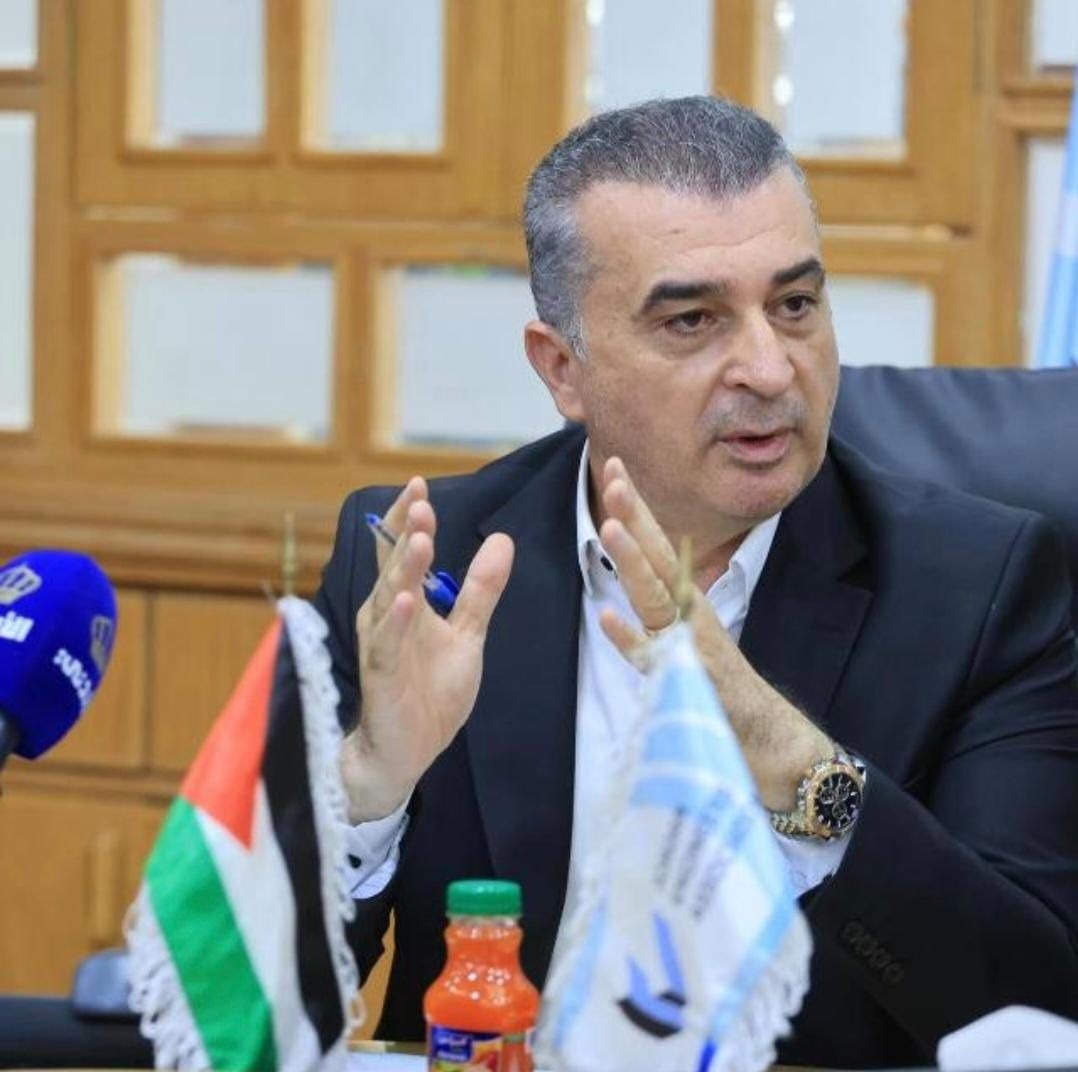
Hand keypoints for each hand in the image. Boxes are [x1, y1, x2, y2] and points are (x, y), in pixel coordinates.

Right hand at [340, 477, 513, 821]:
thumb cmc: (430, 691)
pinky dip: (395, 622)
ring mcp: (381, 645)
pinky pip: (385, 645)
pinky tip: (405, 601)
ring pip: (389, 598)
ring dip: (404, 569)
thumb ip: (481, 590)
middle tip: (422, 501)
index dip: (410, 521)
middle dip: (408, 534)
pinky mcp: (380, 676)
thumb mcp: (468, 635)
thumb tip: (502, 539)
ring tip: (421, 539)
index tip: (420, 485)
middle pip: (396, 567)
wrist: (408, 752)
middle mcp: (386, 617)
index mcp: (406, 604)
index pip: (404, 553)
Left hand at [595, 457, 831, 810]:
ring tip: (610, 528)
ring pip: (658, 599)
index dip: (636, 507)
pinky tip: (606, 620)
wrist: (768, 739)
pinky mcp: (691, 682)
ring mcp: (691, 646)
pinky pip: (655, 661)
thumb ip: (662, 606)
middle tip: (615, 478)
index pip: (657, 545)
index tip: (615, 466)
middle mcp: (689, 615)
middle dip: (636, 516)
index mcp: (685, 601)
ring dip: (634, 563)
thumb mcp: (687, 634)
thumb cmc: (720, 684)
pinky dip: (631, 640)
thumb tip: (630, 582)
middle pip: (659, 559)